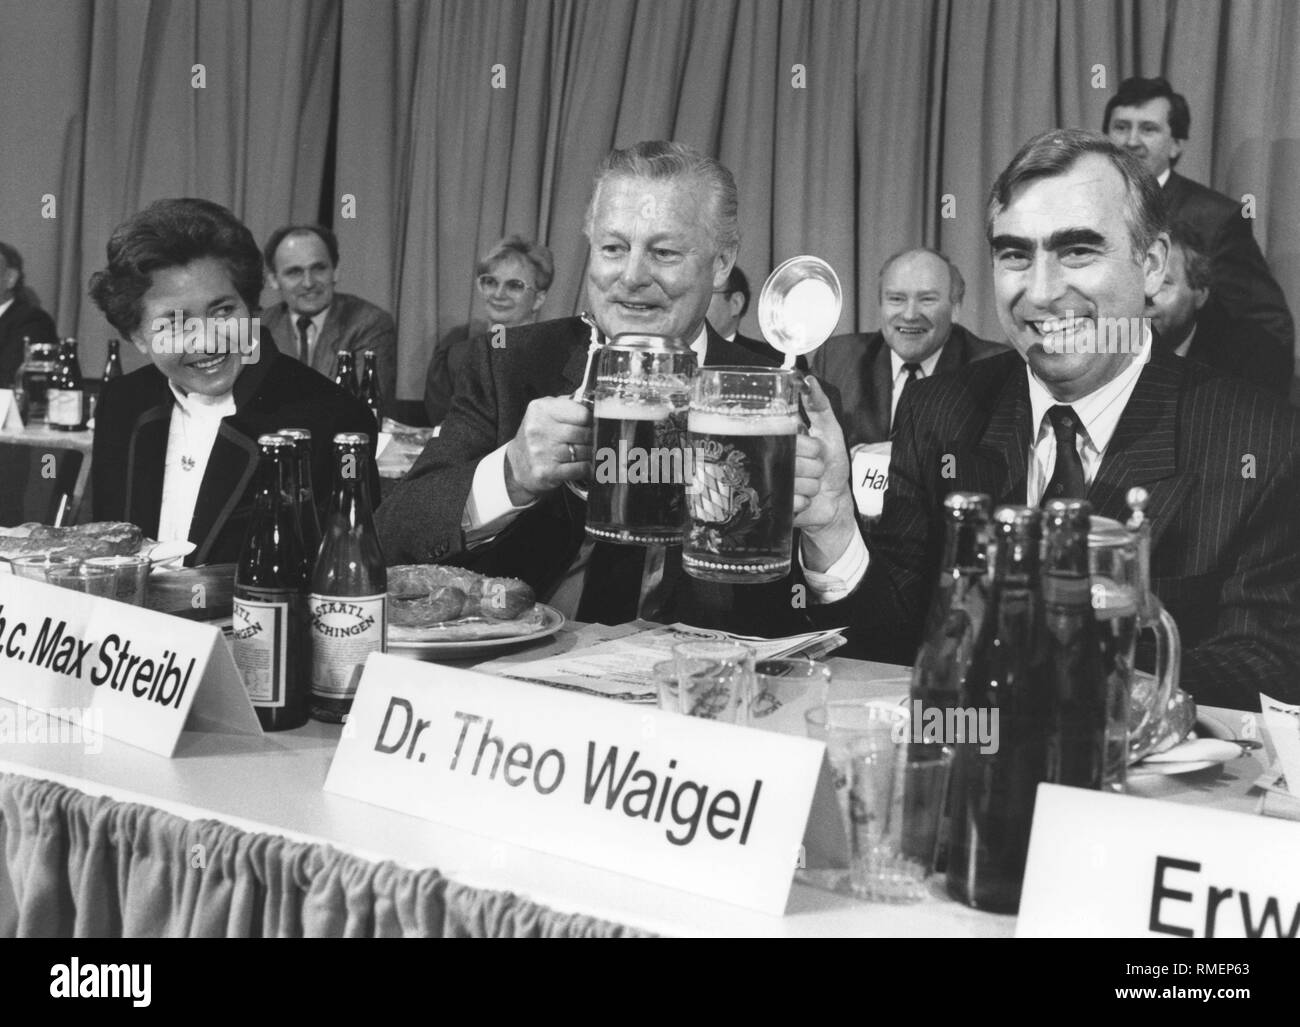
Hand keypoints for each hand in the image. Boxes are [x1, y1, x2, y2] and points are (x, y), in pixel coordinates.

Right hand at [504, 397, 592, 503]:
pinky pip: (580, 468)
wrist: (518, 464)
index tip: (589, 424)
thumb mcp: (547, 412)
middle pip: (583, 433)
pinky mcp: (546, 472)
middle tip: (588, 440)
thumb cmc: (539, 435)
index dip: (590, 420)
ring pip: (583, 452)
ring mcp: (541, 452)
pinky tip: (581, 465)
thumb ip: (569, 404)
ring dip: (588, 454)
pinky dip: (586, 468)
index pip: (582, 413)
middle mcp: (538, 429)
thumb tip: (597, 405)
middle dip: (590, 438)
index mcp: (540, 409)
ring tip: (582, 452)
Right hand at [794, 376, 860, 570]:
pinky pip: (790, 500)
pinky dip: (803, 502)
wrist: (835, 501)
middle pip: (793, 462)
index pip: (793, 440)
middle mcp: (775, 460)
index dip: (810, 448)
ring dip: (809, 486)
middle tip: (816, 470)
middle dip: (813, 468)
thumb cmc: (834, 465)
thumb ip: (820, 406)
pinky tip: (805, 499)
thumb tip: (807, 380)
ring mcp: (773, 481)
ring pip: (793, 482)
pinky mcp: (775, 502)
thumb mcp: (830, 431)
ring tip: (811, 485)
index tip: (817, 451)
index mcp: (785, 441)